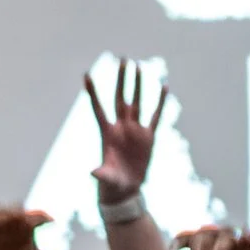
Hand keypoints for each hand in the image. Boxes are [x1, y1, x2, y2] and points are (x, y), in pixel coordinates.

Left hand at [87, 61, 167, 202]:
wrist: (125, 188)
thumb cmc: (112, 182)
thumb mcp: (106, 178)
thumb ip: (101, 173)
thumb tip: (93, 172)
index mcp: (107, 133)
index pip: (98, 108)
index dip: (93, 92)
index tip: (86, 74)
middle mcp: (120, 127)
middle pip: (120, 98)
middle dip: (121, 80)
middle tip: (123, 60)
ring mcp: (135, 130)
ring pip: (137, 102)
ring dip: (138, 85)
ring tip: (138, 66)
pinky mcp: (148, 137)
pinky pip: (155, 116)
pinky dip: (160, 102)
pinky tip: (163, 87)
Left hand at [155, 225, 249, 249]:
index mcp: (199, 242)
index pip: (184, 238)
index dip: (176, 245)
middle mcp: (216, 236)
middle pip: (206, 233)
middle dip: (202, 241)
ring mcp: (236, 238)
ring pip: (228, 234)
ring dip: (223, 242)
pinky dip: (248, 238)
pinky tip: (245, 243)